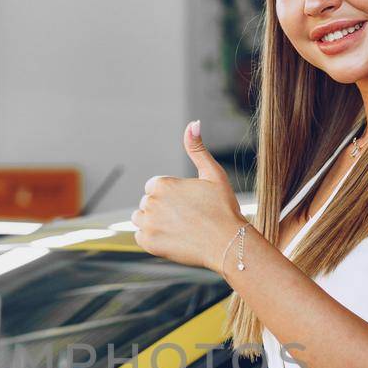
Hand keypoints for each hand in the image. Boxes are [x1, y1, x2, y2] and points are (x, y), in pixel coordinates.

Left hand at [132, 120, 245, 271]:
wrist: (228, 244)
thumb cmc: (223, 209)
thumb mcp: (212, 174)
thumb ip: (197, 149)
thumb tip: (193, 123)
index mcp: (162, 184)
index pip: (154, 186)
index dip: (171, 195)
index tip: (187, 204)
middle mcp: (151, 202)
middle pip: (147, 202)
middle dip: (162, 208)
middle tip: (186, 218)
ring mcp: (148, 224)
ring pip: (140, 218)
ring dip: (153, 222)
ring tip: (177, 228)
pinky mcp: (147, 243)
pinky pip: (140, 237)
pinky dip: (152, 238)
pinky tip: (171, 238)